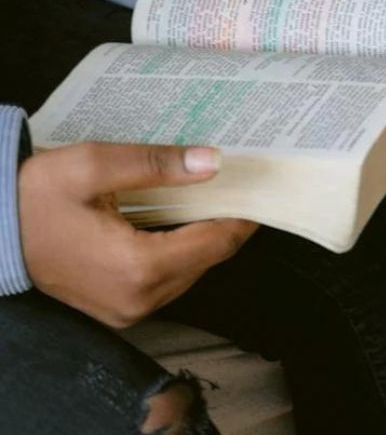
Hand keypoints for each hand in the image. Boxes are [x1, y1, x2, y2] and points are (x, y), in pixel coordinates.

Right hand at [19, 142, 256, 327]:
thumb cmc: (36, 197)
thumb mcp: (96, 166)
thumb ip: (158, 164)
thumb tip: (212, 162)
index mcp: (138, 267)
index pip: (216, 243)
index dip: (245, 214)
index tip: (264, 185)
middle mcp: (138, 298)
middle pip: (208, 259)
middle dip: (229, 221)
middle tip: (244, 182)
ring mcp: (127, 309)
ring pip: (191, 271)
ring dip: (207, 235)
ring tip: (218, 193)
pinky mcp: (117, 307)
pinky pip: (167, 278)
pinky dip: (183, 248)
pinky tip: (185, 216)